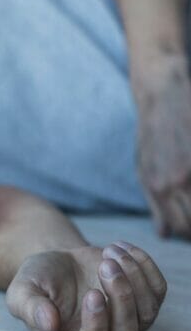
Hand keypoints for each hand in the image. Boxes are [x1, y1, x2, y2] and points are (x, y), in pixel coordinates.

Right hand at [5, 242, 166, 330]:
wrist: (57, 263)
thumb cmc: (37, 282)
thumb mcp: (22, 292)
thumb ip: (30, 308)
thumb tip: (47, 324)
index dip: (96, 326)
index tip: (92, 294)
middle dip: (120, 295)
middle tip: (105, 265)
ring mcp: (127, 323)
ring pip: (146, 312)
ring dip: (134, 278)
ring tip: (110, 252)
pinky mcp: (142, 302)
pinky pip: (157, 290)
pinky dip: (144, 266)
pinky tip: (120, 248)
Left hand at [134, 55, 190, 238]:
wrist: (162, 96)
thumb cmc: (153, 134)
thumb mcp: (144, 168)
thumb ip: (155, 201)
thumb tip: (164, 233)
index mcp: (155, 187)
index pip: (176, 229)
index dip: (187, 233)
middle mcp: (174, 181)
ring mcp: (190, 170)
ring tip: (190, 193)